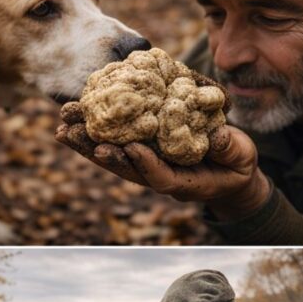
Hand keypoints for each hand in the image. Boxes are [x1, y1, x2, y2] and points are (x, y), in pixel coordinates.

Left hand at [56, 107, 269, 219]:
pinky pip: (113, 141)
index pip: (157, 175)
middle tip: (71, 133)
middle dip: (96, 148)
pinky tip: (74, 120)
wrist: (226, 172)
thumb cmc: (235, 165)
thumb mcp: (240, 157)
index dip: (145, 162)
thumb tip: (219, 136)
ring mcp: (144, 163)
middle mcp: (154, 175)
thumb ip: (229, 149)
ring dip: (85, 140)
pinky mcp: (140, 150)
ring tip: (62, 126)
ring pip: (111, 153)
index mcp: (180, 181)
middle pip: (121, 165)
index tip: (132, 147)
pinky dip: (93, 131)